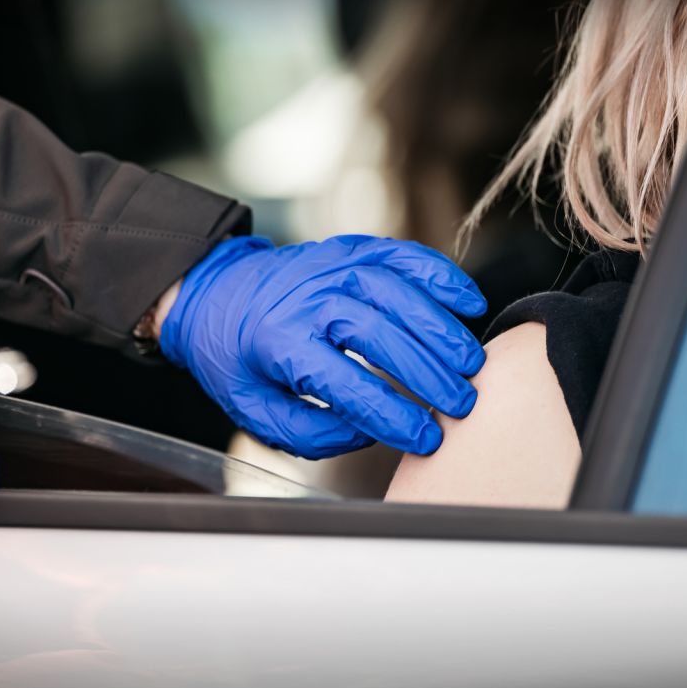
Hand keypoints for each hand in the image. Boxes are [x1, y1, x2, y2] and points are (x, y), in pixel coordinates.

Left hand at [160, 235, 486, 458]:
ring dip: (441, 329)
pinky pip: (403, 256)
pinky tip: (469, 303)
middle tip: (461, 403)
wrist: (215, 293)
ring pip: (397, 292)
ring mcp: (331, 266)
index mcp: (278, 343)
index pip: (346, 383)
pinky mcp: (351, 249)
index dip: (391, 415)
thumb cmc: (240, 361)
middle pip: (379, 333)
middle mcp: (307, 298)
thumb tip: (370, 431)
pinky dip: (440, 275)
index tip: (426, 437)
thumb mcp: (255, 410)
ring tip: (471, 364)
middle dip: (427, 373)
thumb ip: (312, 432)